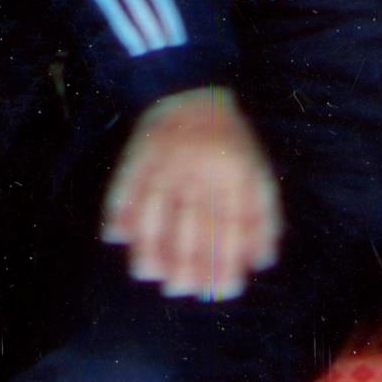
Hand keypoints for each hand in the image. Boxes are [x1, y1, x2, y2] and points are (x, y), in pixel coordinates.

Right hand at [99, 87, 276, 301]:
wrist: (192, 91)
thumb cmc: (230, 144)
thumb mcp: (257, 172)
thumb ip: (264, 218)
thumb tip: (260, 262)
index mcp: (235, 174)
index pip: (231, 225)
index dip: (227, 260)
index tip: (223, 290)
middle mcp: (201, 169)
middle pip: (192, 223)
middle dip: (187, 262)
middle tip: (180, 290)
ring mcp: (168, 160)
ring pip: (156, 209)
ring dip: (150, 244)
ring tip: (148, 274)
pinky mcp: (141, 152)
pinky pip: (127, 184)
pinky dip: (119, 211)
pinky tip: (116, 238)